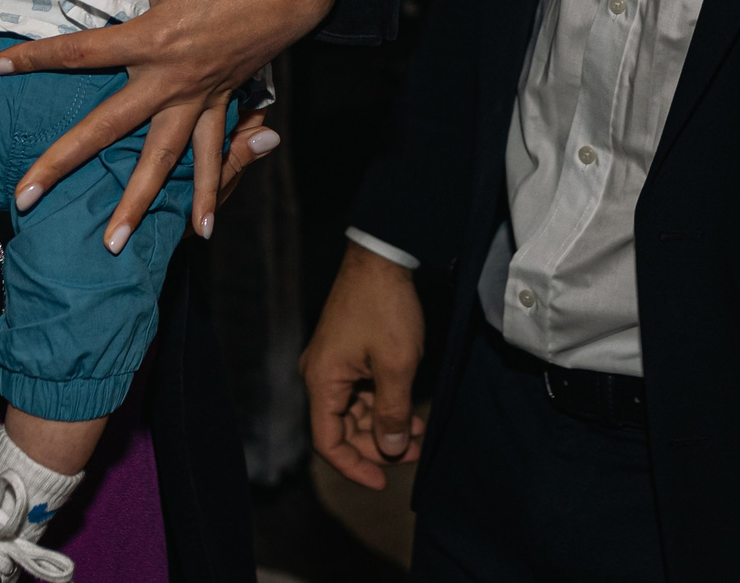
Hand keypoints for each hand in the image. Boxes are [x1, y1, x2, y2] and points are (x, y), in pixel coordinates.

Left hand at [0, 0, 336, 246]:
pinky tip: (200, 231)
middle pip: (107, 128)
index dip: (36, 57)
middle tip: (23, 198)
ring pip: (160, 161)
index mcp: (151, 41)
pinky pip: (212, 157)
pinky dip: (206, 193)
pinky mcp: (220, 105)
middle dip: (64, 164)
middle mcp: (169, 80)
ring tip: (111, 245)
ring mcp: (196, 99)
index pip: (80, 53)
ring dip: (136, 203)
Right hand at [301, 241, 425, 488]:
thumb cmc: (386, 307)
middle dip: (376, 446)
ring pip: (354, 411)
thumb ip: (392, 413)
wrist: (381, 256)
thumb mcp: (397, 366)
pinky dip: (382, 404)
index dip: (354, 467)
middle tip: (414, 454)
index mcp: (323, 380)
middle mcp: (320, 374)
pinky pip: (360, 391)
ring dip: (383, 426)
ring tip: (419, 434)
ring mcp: (332, 362)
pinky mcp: (346, 351)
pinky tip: (410, 411)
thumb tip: (393, 450)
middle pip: (341, 428)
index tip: (382, 482)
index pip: (328, 442)